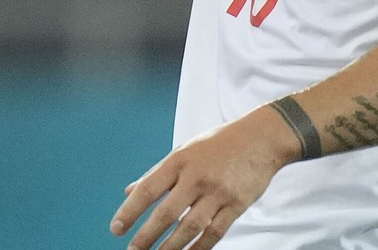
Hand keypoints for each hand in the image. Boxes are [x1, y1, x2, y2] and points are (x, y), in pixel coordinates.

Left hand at [111, 107, 296, 249]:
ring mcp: (218, 192)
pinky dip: (199, 247)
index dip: (130, 211)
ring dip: (171, 247)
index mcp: (179, 160)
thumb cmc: (217, 144)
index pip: (148, 189)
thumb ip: (157, 173)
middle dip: (147, 236)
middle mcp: (197, 176)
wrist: (261, 138)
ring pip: (190, 227)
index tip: (116, 228)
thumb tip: (129, 191)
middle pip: (167, 213)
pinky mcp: (237, 204)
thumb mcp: (184, 150)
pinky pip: (214, 232)